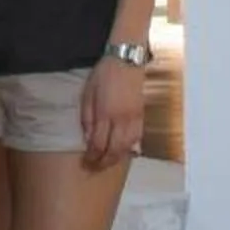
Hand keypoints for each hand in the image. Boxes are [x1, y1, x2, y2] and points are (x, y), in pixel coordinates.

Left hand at [79, 56, 145, 171]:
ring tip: (108, 162)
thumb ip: (87, 117)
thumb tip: (87, 138)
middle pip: (114, 150)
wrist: (127, 60)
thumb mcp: (88, 93)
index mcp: (105, 113)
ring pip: (128, 147)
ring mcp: (134, 118)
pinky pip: (137, 138)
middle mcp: (122, 119)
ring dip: (118, 158)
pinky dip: (130, 148)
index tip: (86, 162)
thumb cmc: (104, 74)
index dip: (92, 157)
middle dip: (104, 162)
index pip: (98, 144)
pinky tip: (124, 150)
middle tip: (95, 168)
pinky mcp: (142, 115)